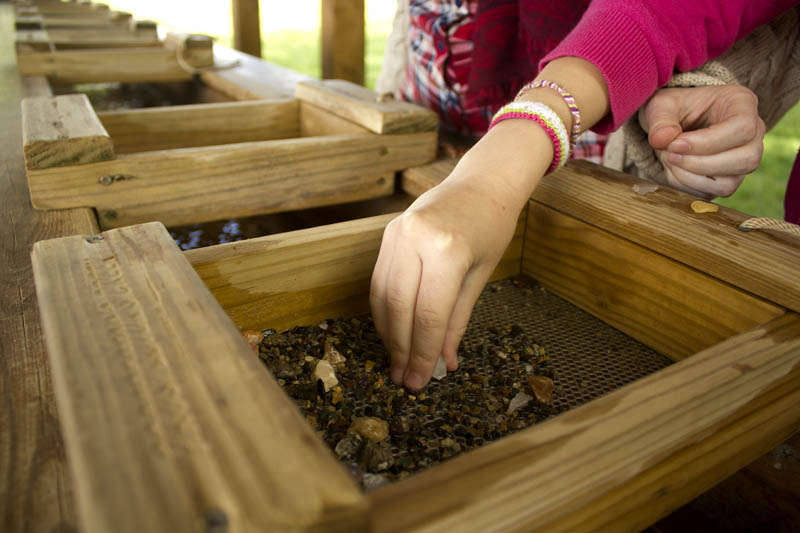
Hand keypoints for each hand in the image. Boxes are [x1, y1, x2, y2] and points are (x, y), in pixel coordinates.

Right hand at [369, 172, 520, 389]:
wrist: (481, 184)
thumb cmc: (491, 228)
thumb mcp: (480, 276)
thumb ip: (457, 320)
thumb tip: (443, 362)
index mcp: (447, 249)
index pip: (428, 313)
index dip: (422, 352)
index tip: (420, 380)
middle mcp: (415, 239)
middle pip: (399, 307)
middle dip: (402, 348)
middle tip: (405, 379)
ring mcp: (396, 233)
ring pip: (382, 296)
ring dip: (388, 334)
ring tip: (397, 362)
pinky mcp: (387, 234)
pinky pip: (379, 280)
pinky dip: (384, 310)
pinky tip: (393, 332)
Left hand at [638, 85, 765, 198]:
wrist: (674, 124)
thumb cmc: (674, 109)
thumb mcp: (662, 105)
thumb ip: (661, 120)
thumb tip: (661, 140)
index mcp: (742, 104)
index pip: (743, 128)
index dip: (707, 142)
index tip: (675, 144)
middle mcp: (752, 135)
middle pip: (745, 160)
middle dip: (700, 164)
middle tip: (669, 153)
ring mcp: (742, 161)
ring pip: (728, 184)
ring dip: (690, 178)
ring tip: (669, 159)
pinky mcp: (727, 181)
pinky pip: (712, 194)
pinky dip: (686, 186)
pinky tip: (673, 169)